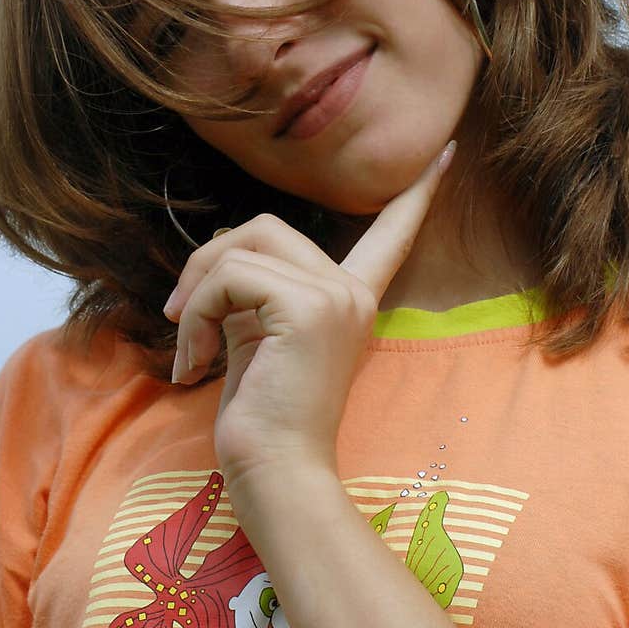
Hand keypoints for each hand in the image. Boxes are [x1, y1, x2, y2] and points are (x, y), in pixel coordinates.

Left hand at [163, 140, 456, 488]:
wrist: (275, 475)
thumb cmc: (258, 420)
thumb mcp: (255, 337)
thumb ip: (254, 290)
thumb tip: (218, 254)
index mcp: (352, 298)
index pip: (389, 234)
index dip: (415, 193)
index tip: (447, 152)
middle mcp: (353, 291)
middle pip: (265, 226)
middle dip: (207, 263)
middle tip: (181, 319)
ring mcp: (336, 296)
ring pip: (242, 245)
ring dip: (196, 292)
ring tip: (188, 346)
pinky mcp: (309, 307)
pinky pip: (229, 276)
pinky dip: (195, 313)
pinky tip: (193, 361)